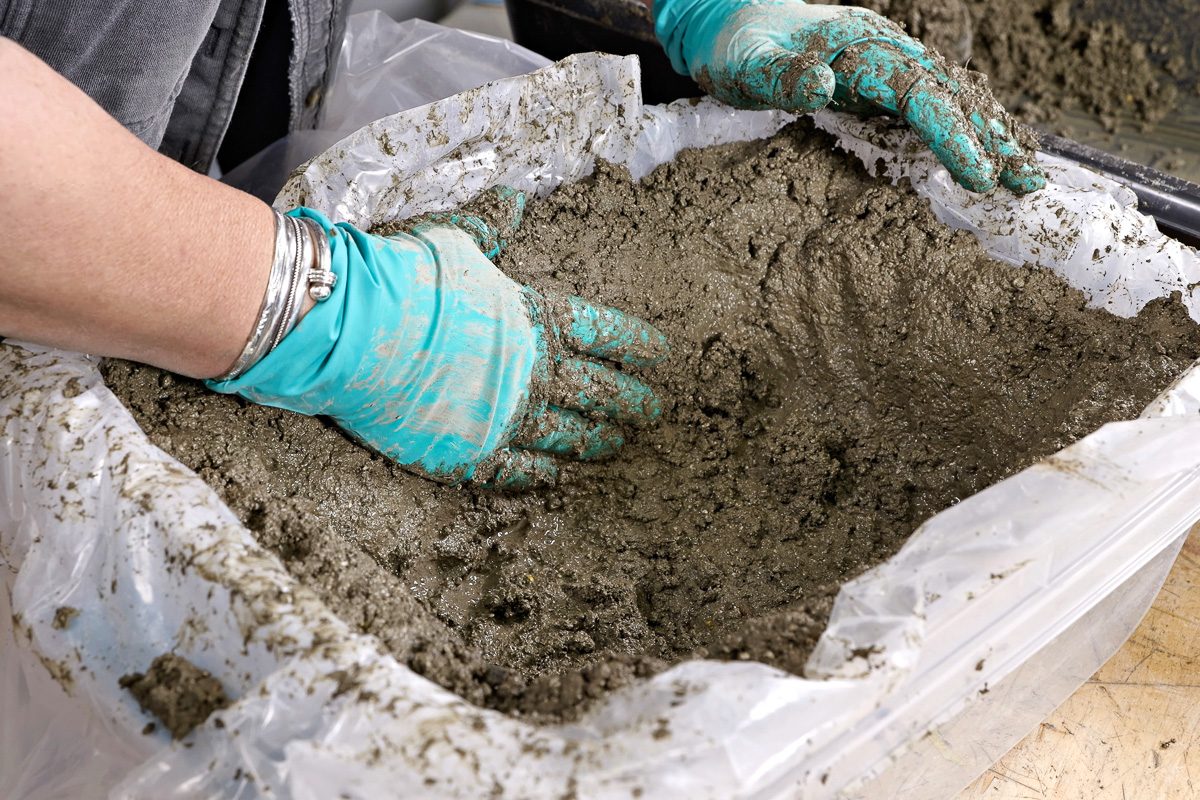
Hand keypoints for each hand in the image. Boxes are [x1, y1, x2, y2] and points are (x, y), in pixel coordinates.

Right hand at [206, 189, 668, 489]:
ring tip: (616, 445)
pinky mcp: (469, 454)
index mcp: (535, 319)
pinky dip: (541, 473)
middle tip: (654, 412)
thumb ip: (490, 228)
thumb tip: (515, 200)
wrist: (352, 331)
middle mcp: (531, 373)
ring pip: (567, 436)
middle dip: (631, 402)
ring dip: (596, 440)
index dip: (634, 344)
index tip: (659, 354)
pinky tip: (557, 475)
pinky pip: (518, 471)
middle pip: (598, 392)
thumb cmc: (405, 278)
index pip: (602, 333)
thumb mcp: (454, 240)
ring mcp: (503, 418)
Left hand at [653, 0, 1045, 194]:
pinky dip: (965, 130)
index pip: (917, 94)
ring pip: (952, 99)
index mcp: (860, 48)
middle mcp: (886, 52)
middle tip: (1027, 184)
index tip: (977, 173)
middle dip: (990, 141)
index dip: (950, 135)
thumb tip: (824, 85)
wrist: (731, 22)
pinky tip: (989, 154)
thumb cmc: (736, 49)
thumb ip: (780, 77)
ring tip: (1026, 175)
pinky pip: (934, 105)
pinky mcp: (884, 81)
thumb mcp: (745, 67)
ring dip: (989, 137)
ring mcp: (889, 65)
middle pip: (950, 97)